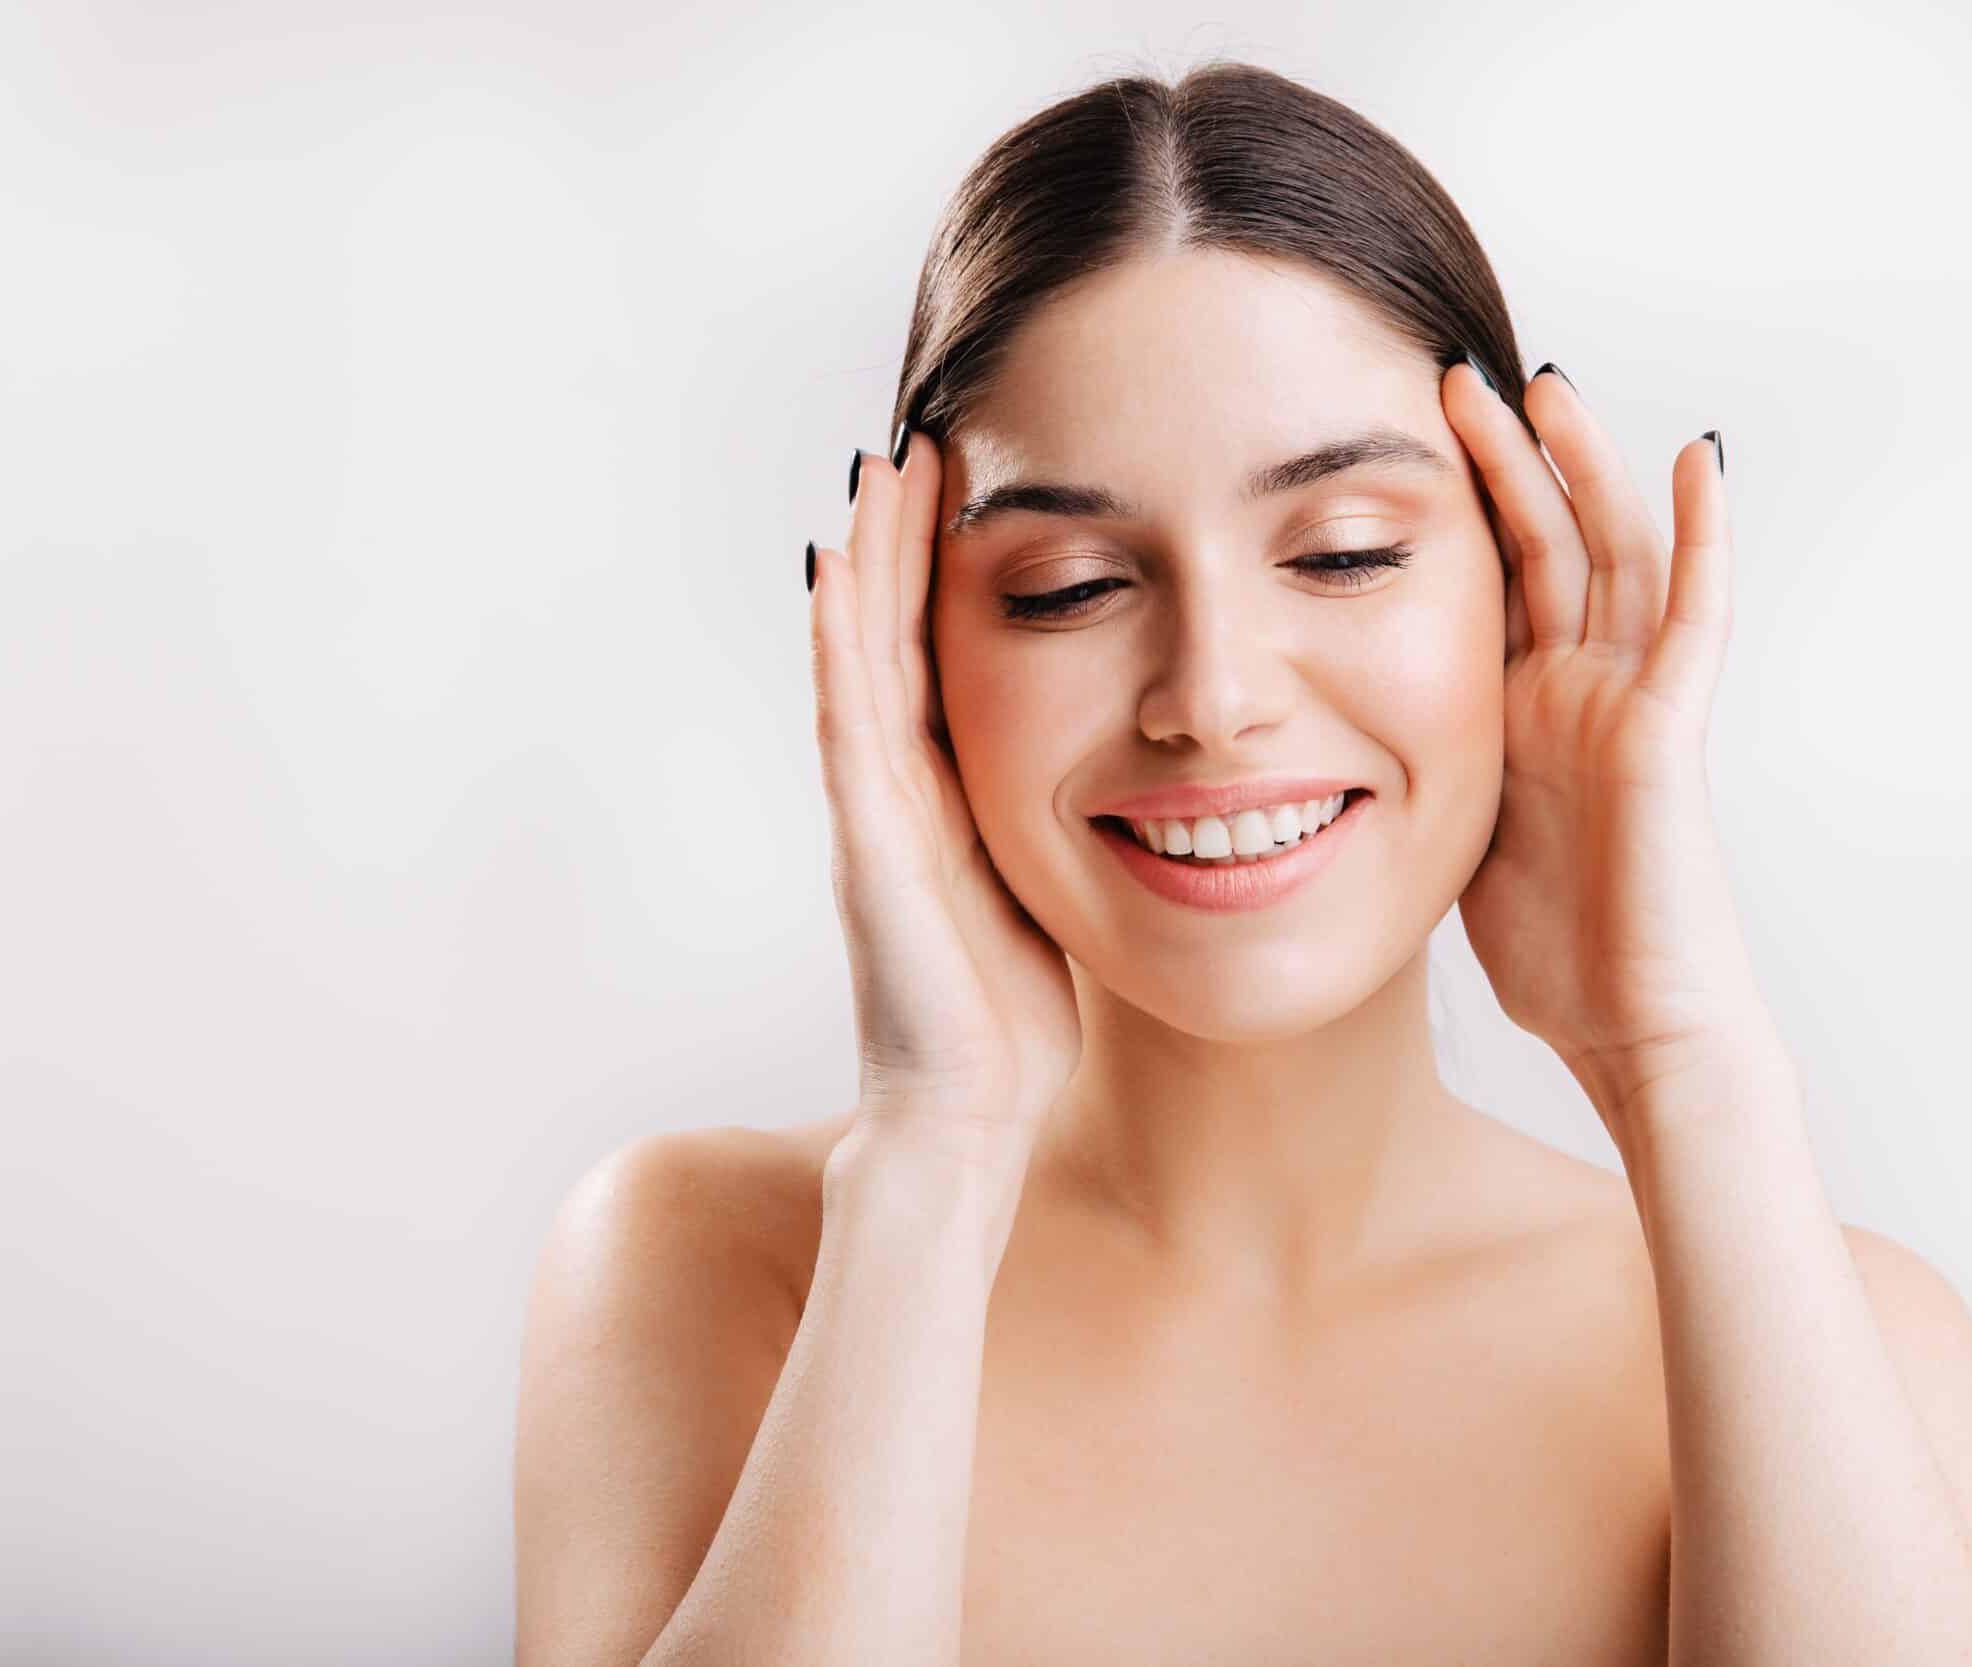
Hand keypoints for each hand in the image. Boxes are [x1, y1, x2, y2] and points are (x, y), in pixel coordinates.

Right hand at [806, 430, 1080, 1169]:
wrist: (968, 1113)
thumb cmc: (1016, 1015)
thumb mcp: (1054, 883)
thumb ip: (1064, 819)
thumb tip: (1132, 766)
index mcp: (947, 790)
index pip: (943, 651)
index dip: (949, 566)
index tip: (977, 480)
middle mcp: (898, 785)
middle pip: (893, 629)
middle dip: (906, 534)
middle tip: (925, 432)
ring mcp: (874, 807)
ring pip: (862, 653)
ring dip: (871, 556)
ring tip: (888, 462)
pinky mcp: (869, 838)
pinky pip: (850, 716)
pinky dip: (841, 638)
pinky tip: (839, 565)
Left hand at [1441, 361, 1774, 1119]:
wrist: (1628, 1027)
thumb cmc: (1555, 954)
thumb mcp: (1454, 834)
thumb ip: (1423, 771)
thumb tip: (1336, 746)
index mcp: (1518, 713)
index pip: (1489, 582)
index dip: (1458, 509)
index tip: (1404, 437)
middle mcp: (1577, 690)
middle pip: (1545, 544)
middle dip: (1506, 461)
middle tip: (1456, 375)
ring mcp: (1627, 701)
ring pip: (1612, 553)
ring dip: (1583, 468)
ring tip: (1548, 384)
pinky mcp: (1667, 728)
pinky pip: (1693, 614)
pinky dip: (1704, 534)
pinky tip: (1698, 457)